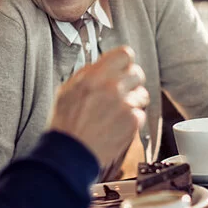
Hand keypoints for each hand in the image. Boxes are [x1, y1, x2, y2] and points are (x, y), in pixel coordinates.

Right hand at [48, 46, 148, 166]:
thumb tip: (102, 65)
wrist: (70, 152)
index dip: (124, 62)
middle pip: (137, 73)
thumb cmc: (66, 123)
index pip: (125, 54)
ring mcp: (125, 104)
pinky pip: (141, 114)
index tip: (122, 68)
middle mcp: (112, 87)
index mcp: (95, 76)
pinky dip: (131, 120)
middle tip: (121, 92)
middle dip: (130, 82)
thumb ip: (88, 74)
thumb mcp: (68, 89)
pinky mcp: (133, 122)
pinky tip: (117, 125)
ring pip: (142, 94)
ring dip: (132, 102)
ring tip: (116, 113)